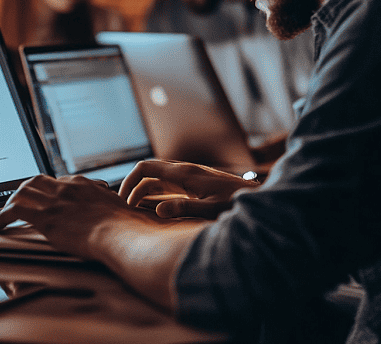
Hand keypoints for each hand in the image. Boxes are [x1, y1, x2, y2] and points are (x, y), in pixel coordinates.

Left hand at [0, 174, 153, 259]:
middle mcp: (64, 188)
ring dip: (11, 201)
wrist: (118, 233)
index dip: (48, 190)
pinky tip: (0, 225)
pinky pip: (16, 211)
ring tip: (6, 212)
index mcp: (81, 185)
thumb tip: (115, 207)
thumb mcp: (118, 207)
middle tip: (19, 201)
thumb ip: (110, 204)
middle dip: (25, 190)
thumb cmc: (123, 225)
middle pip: (36, 181)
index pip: (58, 182)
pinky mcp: (45, 219)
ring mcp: (54, 202)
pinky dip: (4, 216)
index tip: (45, 199)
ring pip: (22, 191)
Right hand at [119, 160, 259, 218]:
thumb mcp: (210, 210)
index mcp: (183, 173)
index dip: (129, 181)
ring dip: (144, 191)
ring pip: (158, 179)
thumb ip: (183, 209)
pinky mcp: (196, 185)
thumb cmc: (237, 205)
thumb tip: (156, 210)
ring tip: (134, 211)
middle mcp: (184, 171)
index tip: (121, 200)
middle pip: (149, 172)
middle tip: (124, 208)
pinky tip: (155, 209)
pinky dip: (157, 195)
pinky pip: (169, 186)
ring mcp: (190, 177)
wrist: (259, 199)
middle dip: (133, 186)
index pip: (145, 168)